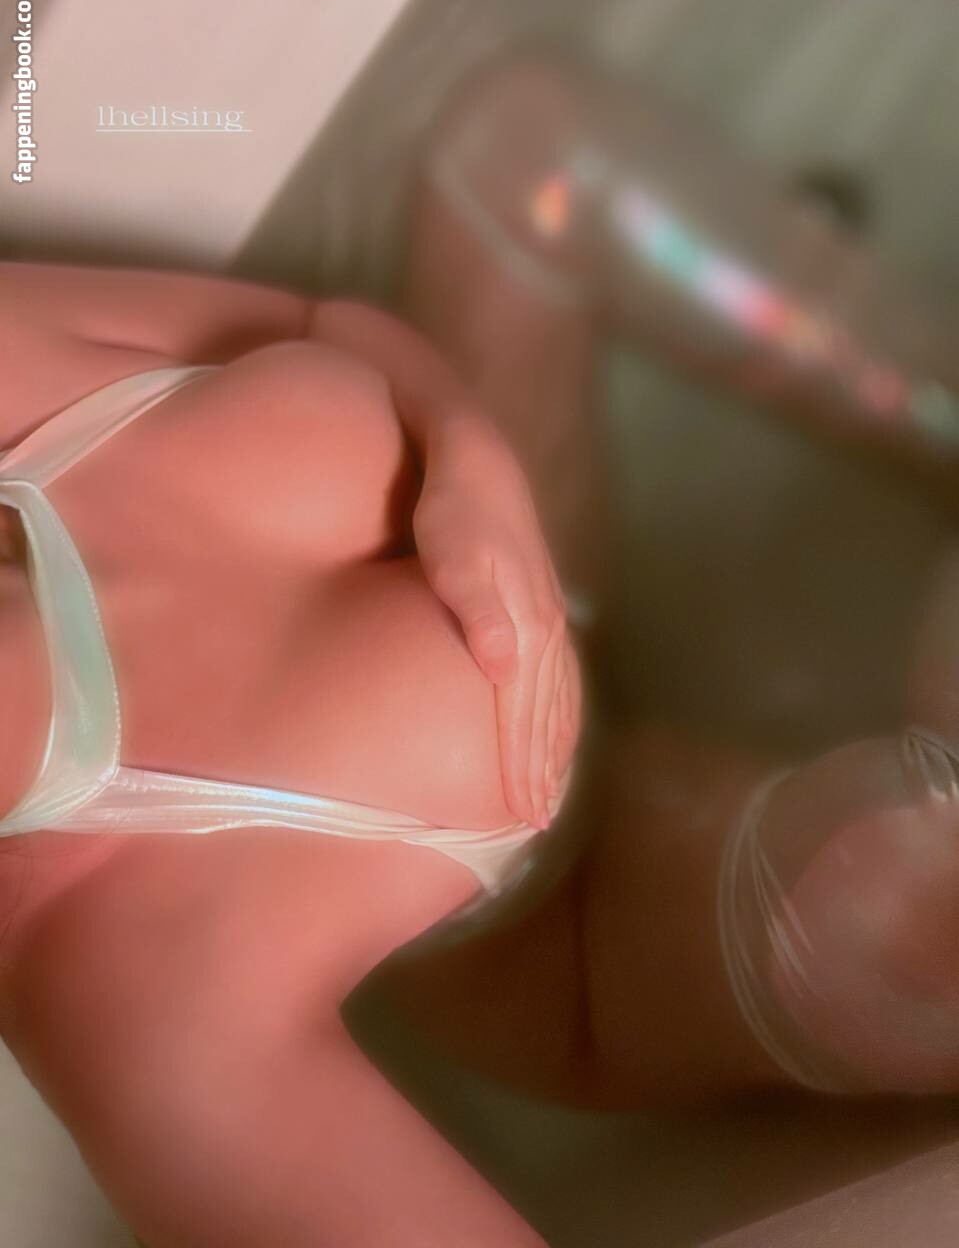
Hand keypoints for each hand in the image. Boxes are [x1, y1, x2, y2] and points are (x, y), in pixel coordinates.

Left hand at [413, 421, 580, 827]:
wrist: (471, 455)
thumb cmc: (449, 506)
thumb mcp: (453, 547)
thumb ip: (475, 606)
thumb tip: (504, 669)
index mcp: (529, 621)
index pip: (525, 709)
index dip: (524, 764)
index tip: (522, 816)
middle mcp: (546, 625)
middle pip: (548, 712)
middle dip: (542, 769)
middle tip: (534, 824)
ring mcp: (547, 616)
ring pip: (557, 697)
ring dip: (554, 747)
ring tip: (547, 791)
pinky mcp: (538, 606)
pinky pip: (555, 674)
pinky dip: (556, 711)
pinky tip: (548, 725)